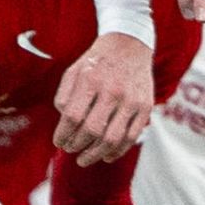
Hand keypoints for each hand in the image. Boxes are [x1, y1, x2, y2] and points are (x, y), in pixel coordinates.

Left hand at [55, 30, 154, 160]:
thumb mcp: (73, 72)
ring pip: (112, 138)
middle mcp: (112, 90)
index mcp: (90, 81)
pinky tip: (106, 156)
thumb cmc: (96, 62)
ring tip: (84, 159)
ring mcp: (131, 100)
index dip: (63, 135)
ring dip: (95, 154)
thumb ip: (64, 97)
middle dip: (76, 146)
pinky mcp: (146, 106)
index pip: (73, 117)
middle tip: (70, 150)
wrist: (129, 45)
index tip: (58, 143)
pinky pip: (132, 136)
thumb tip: (64, 124)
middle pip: (92, 130)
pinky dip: (117, 151)